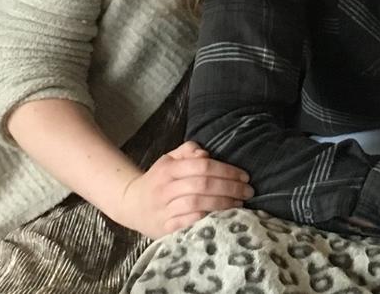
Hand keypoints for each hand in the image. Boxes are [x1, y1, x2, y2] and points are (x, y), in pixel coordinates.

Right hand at [110, 141, 252, 238]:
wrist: (131, 205)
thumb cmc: (158, 181)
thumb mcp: (168, 160)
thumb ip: (187, 151)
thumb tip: (206, 153)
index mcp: (168, 168)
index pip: (202, 166)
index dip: (226, 170)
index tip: (244, 176)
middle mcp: (165, 188)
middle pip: (203, 185)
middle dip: (230, 187)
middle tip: (248, 191)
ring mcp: (164, 209)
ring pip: (197, 204)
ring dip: (223, 204)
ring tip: (240, 204)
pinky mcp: (164, 228)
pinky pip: (188, 223)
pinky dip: (206, 220)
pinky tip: (222, 218)